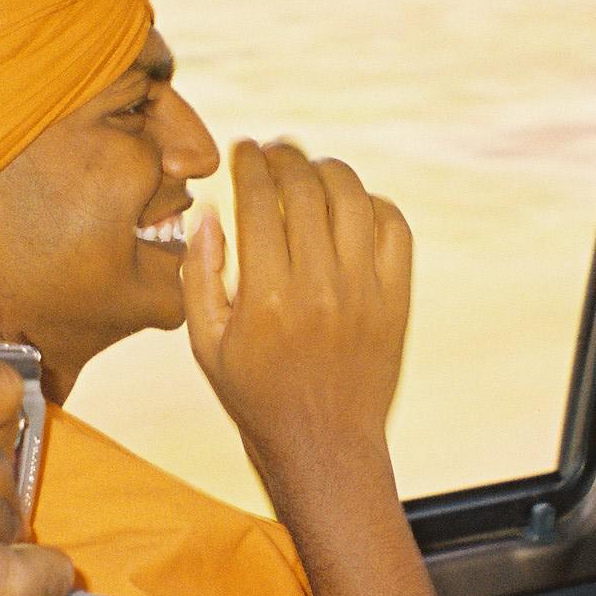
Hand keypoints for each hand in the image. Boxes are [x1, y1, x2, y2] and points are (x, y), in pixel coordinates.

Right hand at [182, 139, 410, 486]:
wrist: (323, 444)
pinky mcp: (396, 299)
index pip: (259, 199)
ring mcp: (364, 291)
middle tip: (275, 152)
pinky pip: (394, 228)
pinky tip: (351, 206)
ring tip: (312, 170)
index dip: (250, 163)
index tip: (244, 150)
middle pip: (307, 188)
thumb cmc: (256, 396)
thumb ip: (200, 276)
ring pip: (354, 198)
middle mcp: (319, 286)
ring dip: (330, 171)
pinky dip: (374, 205)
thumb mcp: (205, 344)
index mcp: (266, 295)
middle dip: (287, 157)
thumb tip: (211, 213)